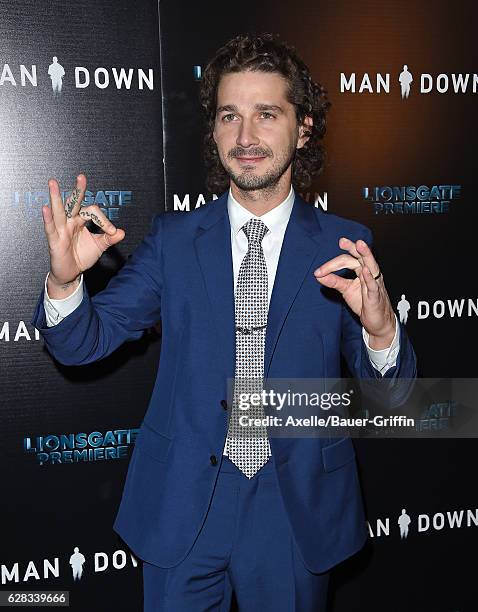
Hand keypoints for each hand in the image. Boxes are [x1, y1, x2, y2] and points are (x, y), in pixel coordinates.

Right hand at [42, 174, 124, 292]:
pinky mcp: (54, 240)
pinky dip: (47, 218)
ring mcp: (61, 230)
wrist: (71, 273)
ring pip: (58, 211)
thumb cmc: (82, 256)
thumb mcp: (99, 246)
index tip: (112, 232)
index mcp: (81, 221)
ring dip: (55, 197)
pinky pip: (50, 228)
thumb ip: (109, 238)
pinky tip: (45, 208)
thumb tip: (122, 232)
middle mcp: (70, 222)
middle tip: (81, 177)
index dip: (104, 220)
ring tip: (53, 183)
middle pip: (73, 203)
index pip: (92, 212)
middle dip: (78, 190)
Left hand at [313, 237, 395, 348]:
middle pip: (361, 257)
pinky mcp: (376, 296)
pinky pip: (373, 285)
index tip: (319, 271)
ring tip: (359, 245)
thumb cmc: (364, 302)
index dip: (332, 265)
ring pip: (371, 266)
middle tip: (342, 241)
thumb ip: (334, 281)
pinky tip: (365, 271)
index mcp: (362, 270)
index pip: (348, 260)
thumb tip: (318, 275)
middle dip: (352, 248)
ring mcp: (375, 283)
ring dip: (365, 255)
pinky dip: (370, 278)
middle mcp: (370, 273)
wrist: (377, 321)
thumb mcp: (346, 289)